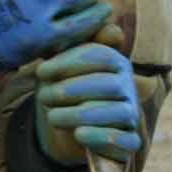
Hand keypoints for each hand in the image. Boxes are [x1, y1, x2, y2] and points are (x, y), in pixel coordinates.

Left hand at [24, 36, 148, 171]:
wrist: (67, 131)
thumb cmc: (64, 92)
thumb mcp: (61, 69)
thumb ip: (69, 45)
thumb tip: (96, 28)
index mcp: (116, 64)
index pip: (102, 56)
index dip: (70, 62)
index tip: (41, 71)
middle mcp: (128, 87)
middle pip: (110, 84)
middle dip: (73, 89)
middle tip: (43, 97)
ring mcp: (131, 115)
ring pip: (117, 112)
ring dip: (81, 114)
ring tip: (53, 117)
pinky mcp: (129, 143)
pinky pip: (125, 141)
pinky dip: (102, 137)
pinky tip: (79, 134)